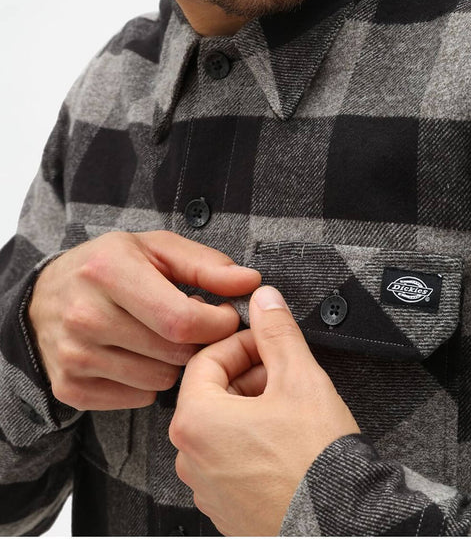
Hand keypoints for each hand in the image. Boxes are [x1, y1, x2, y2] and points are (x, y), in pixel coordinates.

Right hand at [28, 230, 259, 410]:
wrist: (44, 296)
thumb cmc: (109, 266)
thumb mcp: (156, 248)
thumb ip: (207, 265)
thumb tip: (251, 282)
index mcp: (109, 271)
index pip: (182, 320)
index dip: (217, 323)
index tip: (224, 315)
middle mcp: (85, 316)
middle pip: (175, 353)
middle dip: (197, 342)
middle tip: (191, 323)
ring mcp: (74, 356)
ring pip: (161, 380)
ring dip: (173, 361)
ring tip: (160, 335)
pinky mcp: (70, 387)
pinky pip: (138, 398)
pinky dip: (148, 380)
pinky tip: (137, 354)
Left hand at [169, 285, 359, 535]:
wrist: (342, 525)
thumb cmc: (316, 462)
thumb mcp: (299, 378)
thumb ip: (277, 332)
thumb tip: (265, 301)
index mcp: (196, 421)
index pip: (206, 360)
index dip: (241, 343)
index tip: (265, 341)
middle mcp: (190, 457)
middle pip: (212, 393)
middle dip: (248, 374)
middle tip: (283, 372)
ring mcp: (206, 486)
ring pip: (221, 426)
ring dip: (252, 407)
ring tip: (290, 406)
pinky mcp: (226, 507)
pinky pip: (229, 459)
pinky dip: (252, 441)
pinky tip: (285, 440)